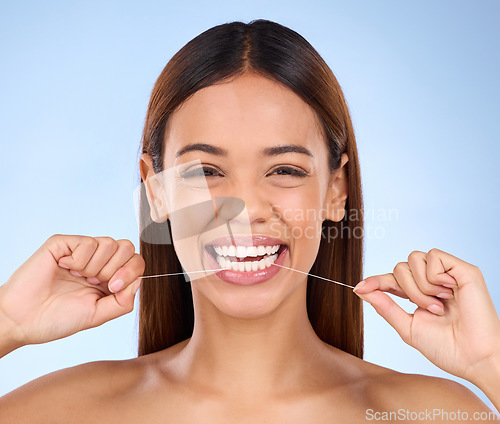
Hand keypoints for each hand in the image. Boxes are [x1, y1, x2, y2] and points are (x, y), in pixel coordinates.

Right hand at [0, 234, 144, 347]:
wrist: (24, 319)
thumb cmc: (58, 319)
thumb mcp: (98, 315)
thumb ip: (123, 302)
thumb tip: (139, 281)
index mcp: (109, 278)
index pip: (136, 261)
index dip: (130, 272)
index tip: (113, 288)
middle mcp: (98, 262)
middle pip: (127, 248)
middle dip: (114, 269)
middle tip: (93, 283)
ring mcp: (81, 251)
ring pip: (109, 243)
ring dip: (94, 266)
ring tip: (77, 277)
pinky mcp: (64, 243)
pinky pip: (88, 242)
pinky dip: (78, 260)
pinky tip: (65, 269)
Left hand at [353, 248, 499, 384]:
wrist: (474, 358)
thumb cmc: (447, 348)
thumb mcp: (408, 327)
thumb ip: (386, 307)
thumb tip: (363, 291)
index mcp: (419, 295)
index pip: (392, 279)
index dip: (376, 281)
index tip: (359, 287)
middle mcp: (432, 282)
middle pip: (400, 267)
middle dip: (407, 291)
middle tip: (430, 310)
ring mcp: (447, 275)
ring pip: (413, 259)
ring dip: (420, 286)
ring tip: (440, 304)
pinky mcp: (463, 270)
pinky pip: (434, 256)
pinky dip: (434, 275)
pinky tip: (448, 291)